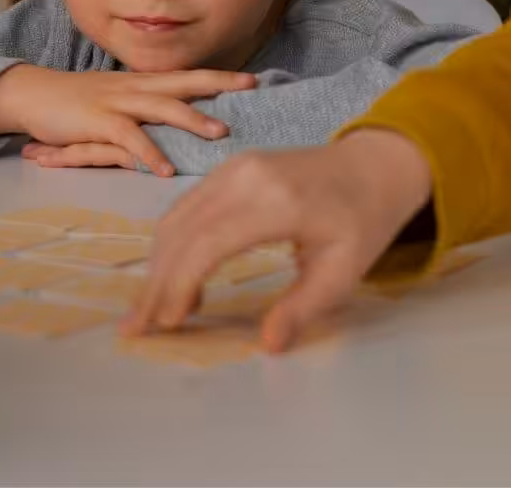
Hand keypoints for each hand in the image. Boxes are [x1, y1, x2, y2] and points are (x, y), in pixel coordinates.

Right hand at [0, 65, 256, 176]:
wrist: (32, 95)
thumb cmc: (77, 103)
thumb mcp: (117, 100)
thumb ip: (145, 109)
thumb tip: (176, 119)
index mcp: (142, 83)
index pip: (188, 76)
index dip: (220, 76)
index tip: (254, 79)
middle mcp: (135, 87)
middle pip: (184, 82)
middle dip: (220, 83)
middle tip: (253, 87)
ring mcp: (117, 103)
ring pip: (162, 108)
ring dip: (193, 119)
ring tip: (222, 134)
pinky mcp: (98, 122)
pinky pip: (129, 139)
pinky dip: (149, 154)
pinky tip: (166, 170)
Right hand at [122, 128, 432, 351]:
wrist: (373, 165)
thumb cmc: (361, 222)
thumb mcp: (343, 271)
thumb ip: (303, 307)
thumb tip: (268, 345)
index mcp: (275, 202)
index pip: (207, 244)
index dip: (180, 285)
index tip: (169, 323)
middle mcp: (245, 177)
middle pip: (181, 232)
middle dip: (156, 283)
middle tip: (137, 328)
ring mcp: (233, 168)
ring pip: (176, 219)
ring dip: (159, 266)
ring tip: (154, 312)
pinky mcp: (229, 170)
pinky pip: (188, 208)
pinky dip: (175, 246)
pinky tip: (181, 282)